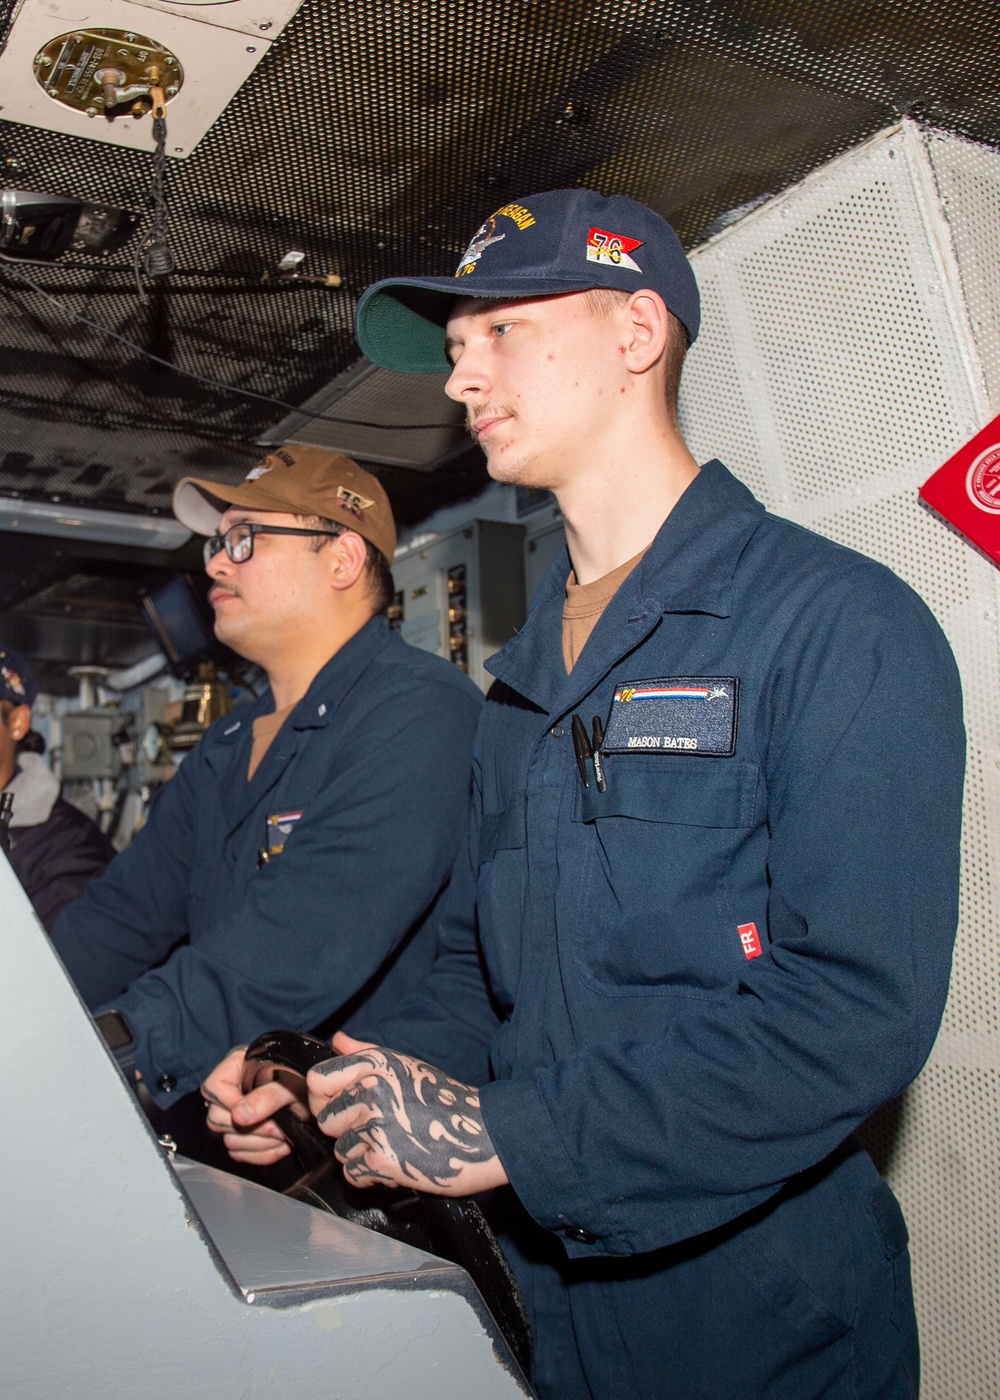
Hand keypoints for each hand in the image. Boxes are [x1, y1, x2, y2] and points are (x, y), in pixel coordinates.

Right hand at [201, 1044, 305, 1164]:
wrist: (317, 1098)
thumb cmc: (304, 1081)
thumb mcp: (290, 1083)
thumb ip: (266, 1096)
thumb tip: (239, 1116)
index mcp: (236, 1067)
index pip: (213, 1087)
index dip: (229, 1103)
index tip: (254, 1113)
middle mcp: (230, 1092)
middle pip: (216, 1118)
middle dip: (250, 1129)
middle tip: (278, 1128)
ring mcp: (235, 1116)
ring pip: (229, 1140)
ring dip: (259, 1144)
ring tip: (283, 1135)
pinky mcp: (243, 1136)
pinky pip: (240, 1153)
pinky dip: (262, 1154)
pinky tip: (282, 1146)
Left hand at [306, 1032, 507, 1195]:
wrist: (483, 1134)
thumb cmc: (443, 1099)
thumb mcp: (404, 1066)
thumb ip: (365, 1054)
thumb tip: (337, 1041)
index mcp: (375, 1064)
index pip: (317, 1079)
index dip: (324, 1097)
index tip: (341, 1105)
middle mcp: (372, 1089)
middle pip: (325, 1119)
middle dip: (346, 1129)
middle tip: (380, 1128)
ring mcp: (376, 1124)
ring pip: (339, 1150)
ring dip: (361, 1154)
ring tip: (394, 1143)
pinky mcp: (382, 1159)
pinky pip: (353, 1173)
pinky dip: (372, 1175)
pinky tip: (397, 1161)